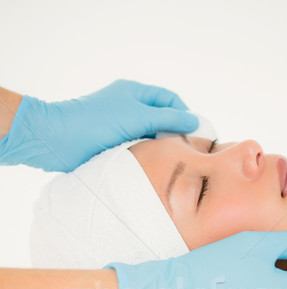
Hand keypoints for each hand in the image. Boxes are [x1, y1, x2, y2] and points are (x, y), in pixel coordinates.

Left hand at [0, 80, 197, 171]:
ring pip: (150, 137)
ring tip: (173, 161)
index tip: (198, 131)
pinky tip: (155, 167)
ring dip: (161, 147)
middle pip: (161, 119)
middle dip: (175, 132)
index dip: (185, 113)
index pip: (169, 99)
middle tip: (189, 150)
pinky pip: (138, 150)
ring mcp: (121, 128)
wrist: (59, 141)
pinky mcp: (114, 146)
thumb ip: (168, 119)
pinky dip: (147, 157)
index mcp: (134, 93)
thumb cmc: (96, 122)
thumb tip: (194, 121)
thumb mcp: (138, 116)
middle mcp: (129, 108)